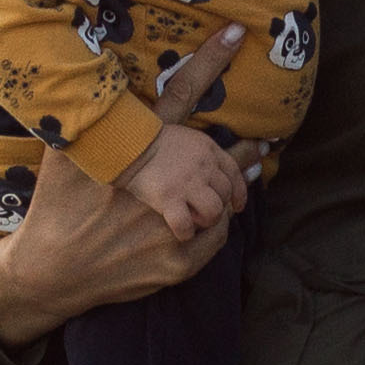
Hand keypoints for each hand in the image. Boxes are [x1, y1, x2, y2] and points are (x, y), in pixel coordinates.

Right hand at [0, 25, 263, 346]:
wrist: (47, 271)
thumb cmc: (54, 207)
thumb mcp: (60, 157)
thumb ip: (76, 118)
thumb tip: (72, 75)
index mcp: (134, 153)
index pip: (178, 95)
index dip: (209, 60)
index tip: (236, 33)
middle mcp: (159, 187)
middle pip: (218, 158)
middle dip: (242, 153)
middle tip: (261, 145)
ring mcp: (171, 228)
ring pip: (222, 200)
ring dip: (235, 188)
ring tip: (247, 178)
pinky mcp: (176, 262)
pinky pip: (215, 237)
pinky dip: (218, 225)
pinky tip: (220, 215)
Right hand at [124, 121, 249, 239]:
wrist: (125, 145)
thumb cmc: (148, 141)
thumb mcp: (181, 132)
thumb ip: (202, 144)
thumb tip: (239, 147)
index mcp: (207, 148)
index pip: (234, 173)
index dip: (239, 193)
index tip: (237, 206)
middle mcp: (203, 165)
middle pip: (225, 194)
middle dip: (218, 207)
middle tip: (203, 214)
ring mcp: (187, 182)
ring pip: (214, 211)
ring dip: (205, 220)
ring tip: (193, 222)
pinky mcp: (169, 198)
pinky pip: (186, 225)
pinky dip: (185, 232)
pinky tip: (178, 231)